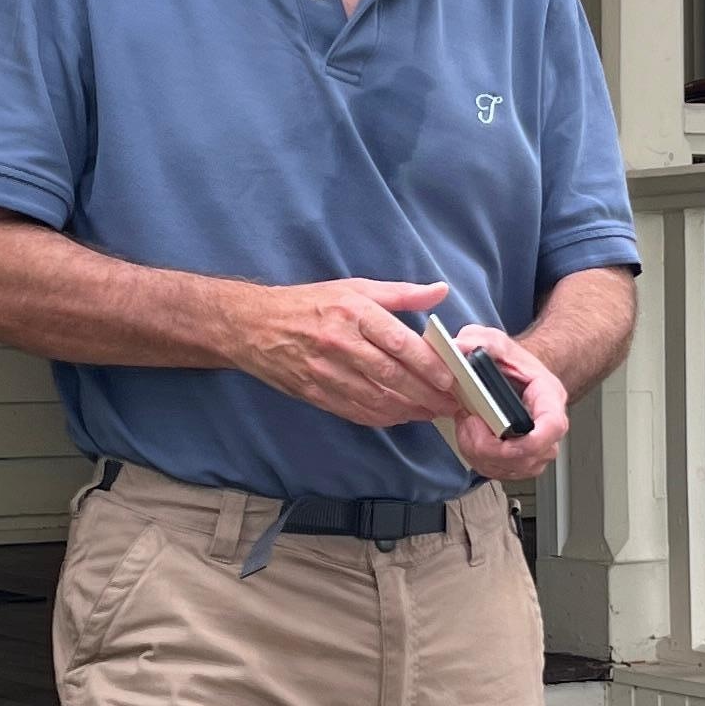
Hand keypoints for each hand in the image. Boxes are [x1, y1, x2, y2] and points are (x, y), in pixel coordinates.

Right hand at [234, 277, 461, 428]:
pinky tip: (400, 416)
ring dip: (409, 410)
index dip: (429, 365)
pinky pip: (356, 411)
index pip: (400, 344)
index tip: (451, 378)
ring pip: (377, 399)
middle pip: (392, 376)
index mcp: (353, 313)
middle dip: (427, 394)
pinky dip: (382, 418)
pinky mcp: (316, 393)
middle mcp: (340, 343)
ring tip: (431, 412)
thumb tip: (440, 291)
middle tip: (450, 403)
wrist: (254, 326)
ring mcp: (326, 372)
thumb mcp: (355, 288)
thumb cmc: (309, 304)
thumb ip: (401, 294)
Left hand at [450, 326, 568, 482]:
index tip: (505, 437)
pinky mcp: (520, 460)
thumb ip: (477, 340)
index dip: (532, 440)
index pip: (553, 426)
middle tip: (470, 423)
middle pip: (528, 456)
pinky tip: (472, 438)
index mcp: (548, 396)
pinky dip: (478, 459)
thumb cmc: (508, 363)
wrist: (512, 376)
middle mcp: (547, 427)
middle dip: (490, 447)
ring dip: (480, 454)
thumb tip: (459, 348)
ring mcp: (536, 448)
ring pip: (511, 469)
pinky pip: (500, 472)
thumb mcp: (492, 341)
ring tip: (469, 427)